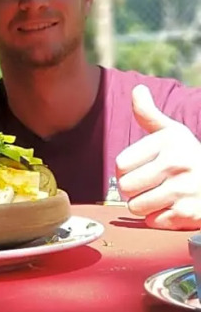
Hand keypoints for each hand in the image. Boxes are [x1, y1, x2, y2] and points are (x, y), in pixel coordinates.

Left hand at [116, 84, 200, 229]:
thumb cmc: (191, 156)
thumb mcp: (173, 133)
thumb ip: (149, 115)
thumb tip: (137, 90)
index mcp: (168, 142)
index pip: (121, 164)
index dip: (124, 170)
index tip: (137, 168)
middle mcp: (176, 164)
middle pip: (126, 187)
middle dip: (132, 189)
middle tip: (146, 185)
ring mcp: (182, 191)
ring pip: (136, 206)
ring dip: (142, 205)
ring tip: (157, 196)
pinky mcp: (187, 215)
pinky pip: (152, 221)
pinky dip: (157, 218)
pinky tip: (170, 207)